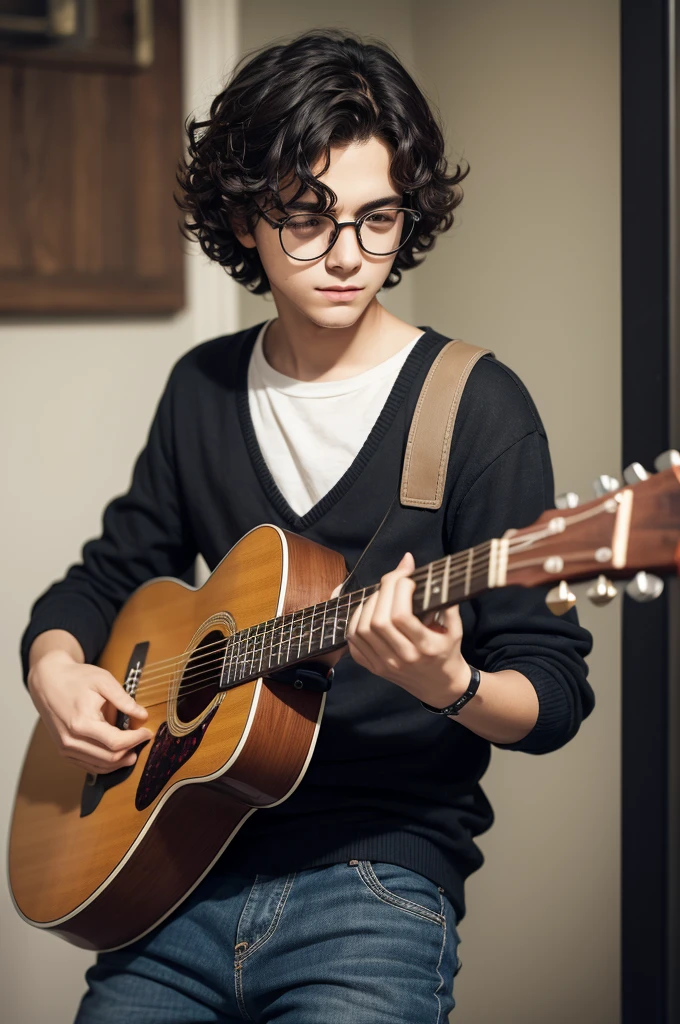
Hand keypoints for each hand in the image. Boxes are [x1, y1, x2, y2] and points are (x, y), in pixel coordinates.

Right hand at [27, 649, 152, 774]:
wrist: (48, 681)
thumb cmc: (77, 678)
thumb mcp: (103, 681)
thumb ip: (124, 700)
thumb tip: (143, 716)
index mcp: (82, 723)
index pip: (116, 742)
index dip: (136, 739)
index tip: (148, 732)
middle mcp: (71, 740)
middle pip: (109, 758)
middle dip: (130, 751)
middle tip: (142, 742)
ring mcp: (65, 748)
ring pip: (99, 766)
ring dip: (119, 762)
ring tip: (132, 750)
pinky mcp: (63, 751)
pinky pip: (87, 766)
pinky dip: (105, 764)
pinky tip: (116, 755)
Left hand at [342, 551, 470, 707]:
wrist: (440, 687)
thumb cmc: (448, 653)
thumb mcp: (456, 629)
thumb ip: (447, 604)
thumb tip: (435, 576)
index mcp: (425, 647)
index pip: (401, 615)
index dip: (399, 590)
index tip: (407, 578)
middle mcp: (402, 658)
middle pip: (379, 620)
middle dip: (383, 591)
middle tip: (392, 580)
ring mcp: (385, 665)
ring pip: (363, 630)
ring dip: (367, 605)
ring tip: (380, 594)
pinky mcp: (374, 668)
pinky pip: (354, 644)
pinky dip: (355, 623)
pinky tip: (367, 611)